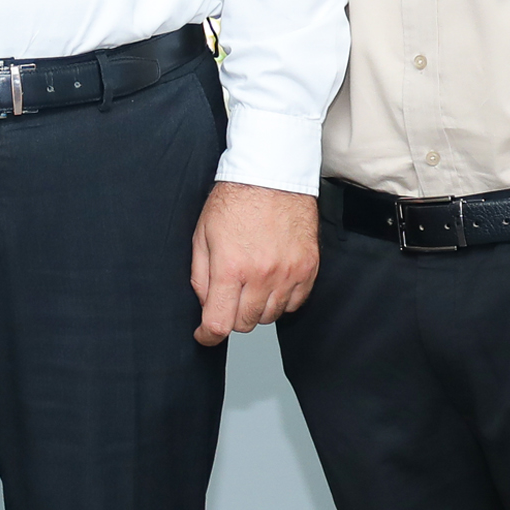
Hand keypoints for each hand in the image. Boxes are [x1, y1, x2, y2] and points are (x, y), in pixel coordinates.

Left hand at [190, 181, 320, 345]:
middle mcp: (262, 275)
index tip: (205, 335)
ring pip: (270, 316)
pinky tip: (271, 280)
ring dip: (256, 307)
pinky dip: (281, 300)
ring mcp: (289, 273)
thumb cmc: (234, 200)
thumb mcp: (202, 234)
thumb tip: (205, 305)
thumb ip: (200, 275)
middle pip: (245, 323)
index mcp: (231, 267)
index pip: (220, 322)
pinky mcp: (308, 269)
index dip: (208, 335)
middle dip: (231, 316)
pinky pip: (294, 303)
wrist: (272, 175)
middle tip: (228, 296)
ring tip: (250, 282)